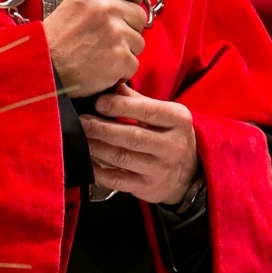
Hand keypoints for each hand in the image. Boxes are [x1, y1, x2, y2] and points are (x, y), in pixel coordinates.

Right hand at [43, 0, 147, 96]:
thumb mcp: (73, 2)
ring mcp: (115, 32)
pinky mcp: (120, 57)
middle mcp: (106, 6)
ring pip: (139, 41)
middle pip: (140, 15)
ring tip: (99, 52)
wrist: (42, 69)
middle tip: (104, 36)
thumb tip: (128, 0)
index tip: (129, 3)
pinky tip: (101, 66)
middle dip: (128, 28)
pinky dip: (121, 69)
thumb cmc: (55, 40)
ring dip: (124, 49)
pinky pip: (134, 63)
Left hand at [80, 83, 198, 205]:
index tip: (98, 102)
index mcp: (178, 120)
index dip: (120, 106)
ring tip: (82, 138)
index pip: (148, 111)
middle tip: (82, 122)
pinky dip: (99, 171)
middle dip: (103, 128)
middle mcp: (172, 146)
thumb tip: (112, 84)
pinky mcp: (147, 187)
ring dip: (98, 147)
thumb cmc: (169, 136)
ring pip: (123, 158)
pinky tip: (88, 161)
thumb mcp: (165, 115)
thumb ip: (138, 100)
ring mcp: (160, 169)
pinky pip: (118, 180)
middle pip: (132, 136)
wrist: (189, 174)